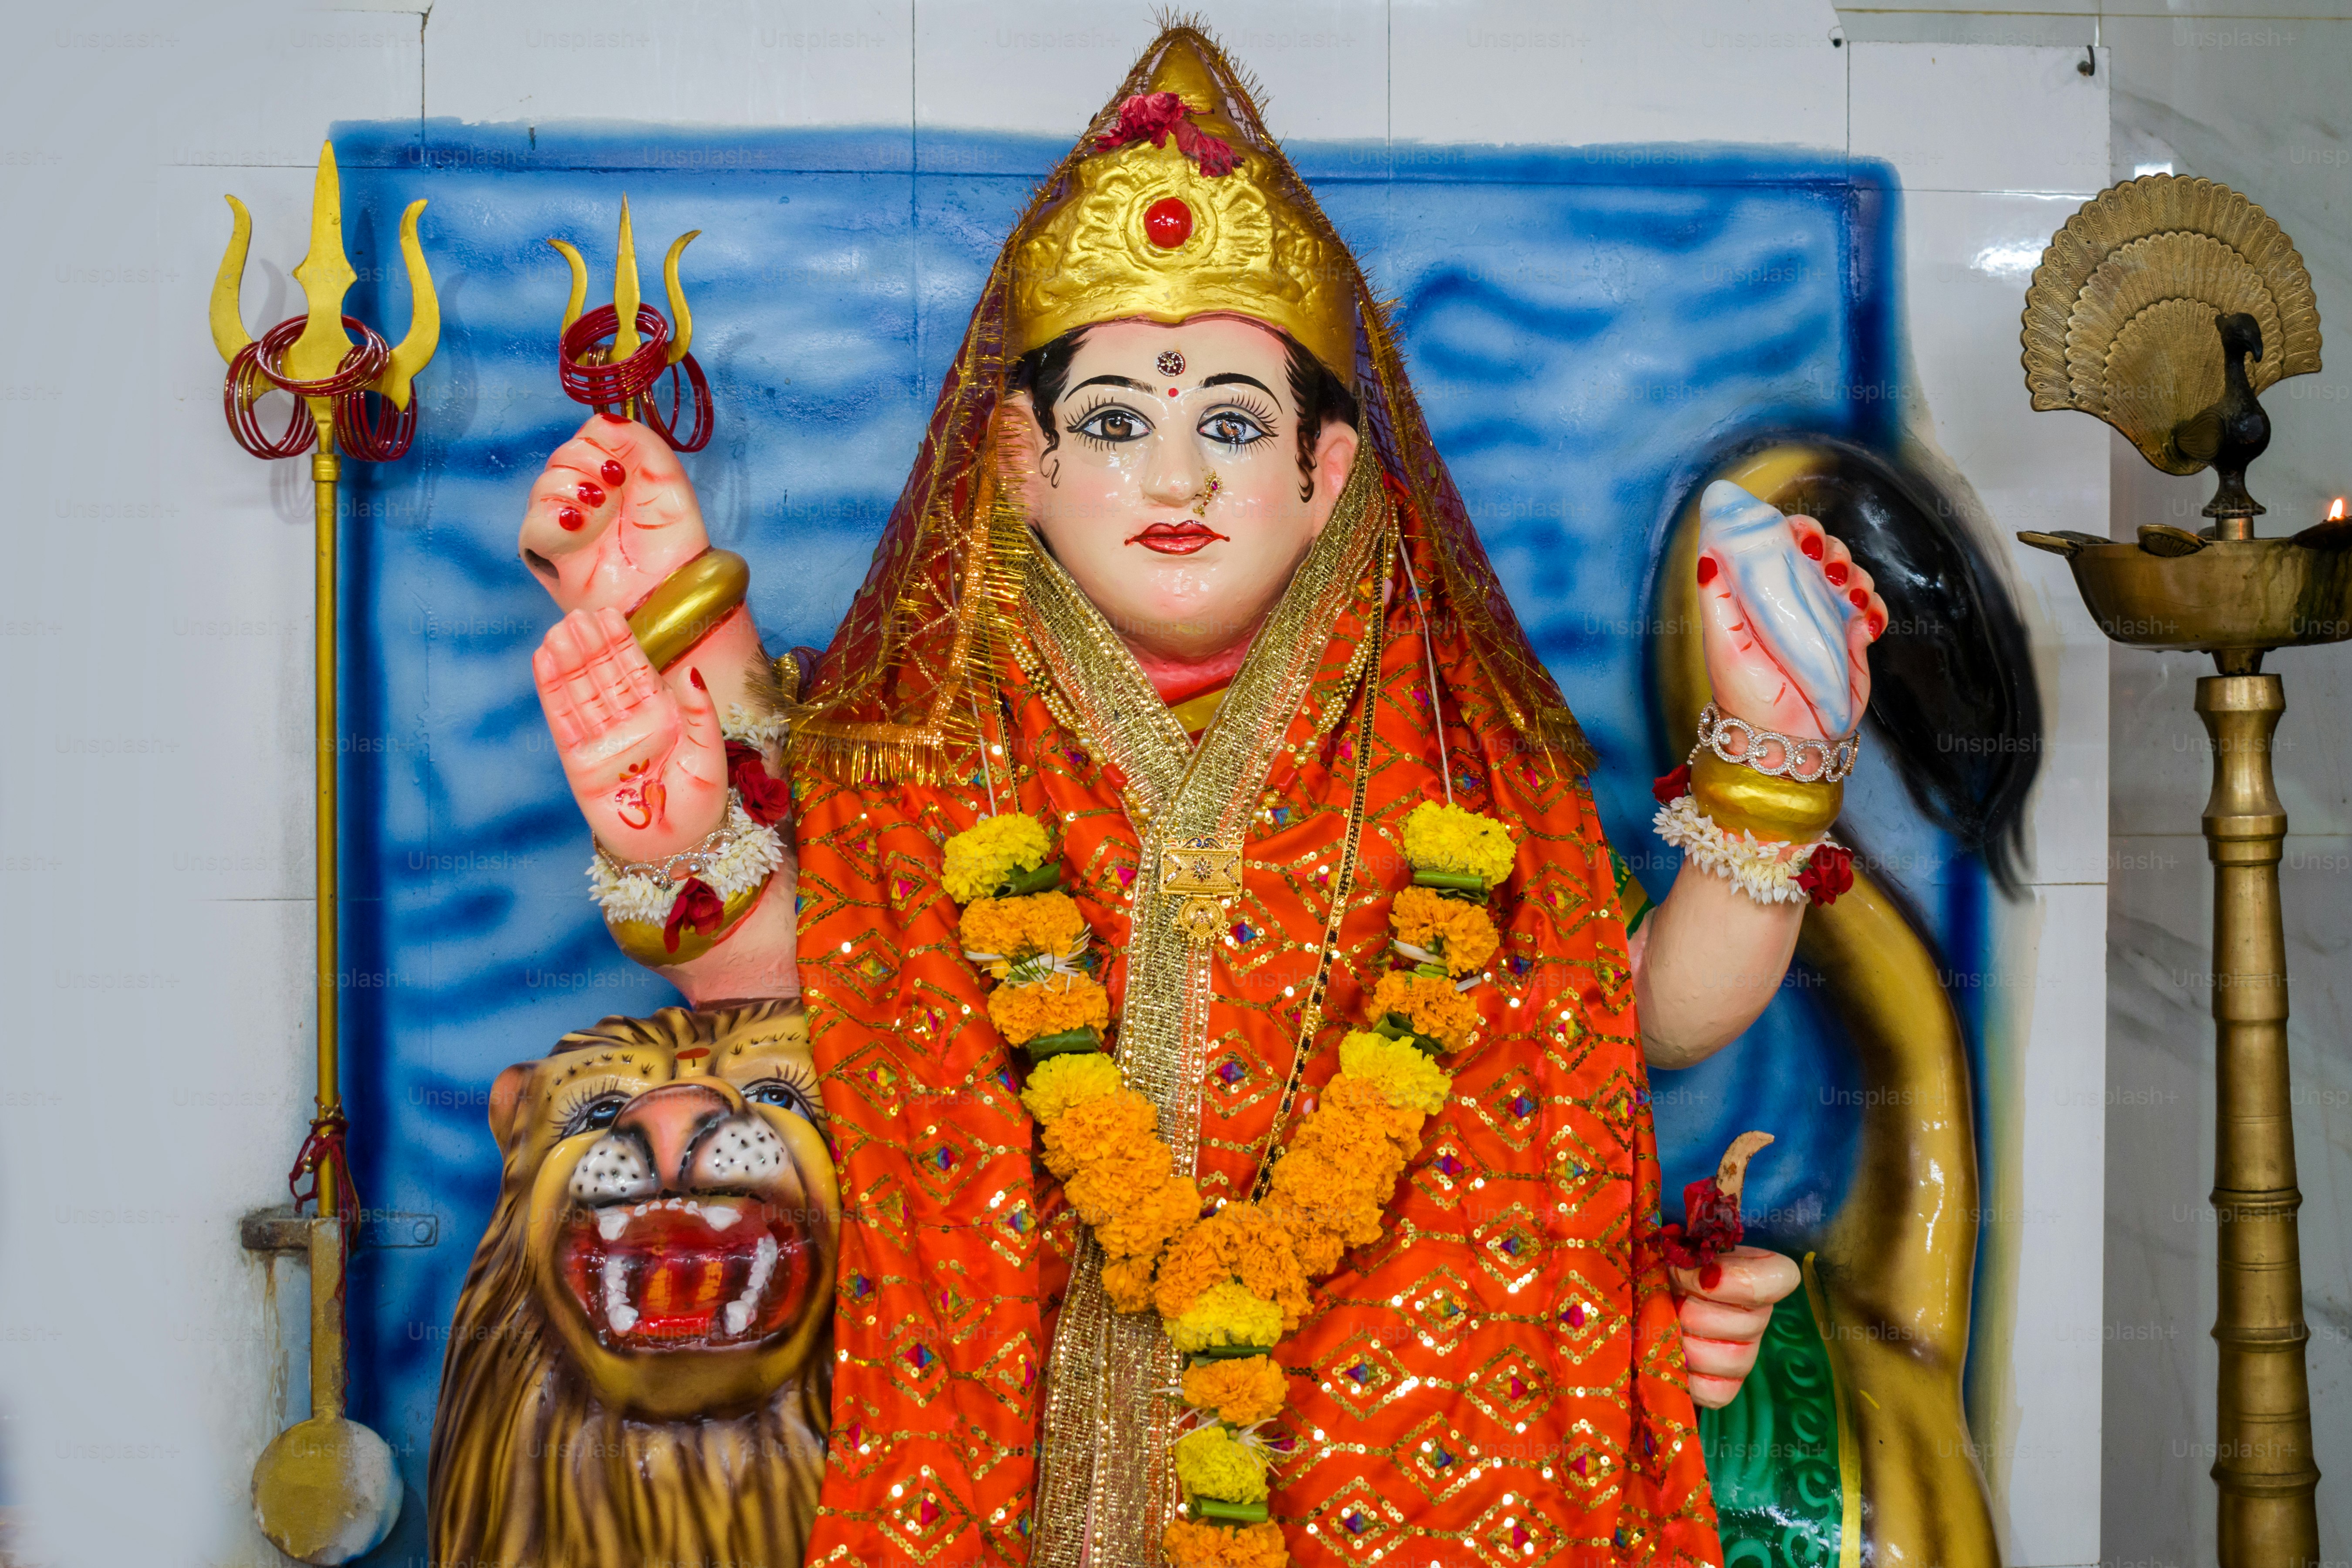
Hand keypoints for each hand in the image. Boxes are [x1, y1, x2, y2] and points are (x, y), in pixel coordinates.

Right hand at [517, 414, 709, 614]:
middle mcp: (586, 494)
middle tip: (615, 484)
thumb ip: (638, 441)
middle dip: (588, 462)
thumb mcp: (667, 478)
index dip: (600, 441)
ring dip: (574, 487)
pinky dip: (556, 517)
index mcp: (613, 474)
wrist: (667, 588)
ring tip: (602, 508)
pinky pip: (534, 521)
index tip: (623, 463)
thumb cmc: (673, 539)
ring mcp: (565, 522)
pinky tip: (580, 526)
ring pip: (545, 483)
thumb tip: (604, 419)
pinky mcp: (549, 552)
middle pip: (563, 455)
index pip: (588, 436)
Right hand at [534, 607, 729, 860]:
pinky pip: (563, 720)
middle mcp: (628, 721)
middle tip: (576, 616)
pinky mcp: (579, 760)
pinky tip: (543, 661)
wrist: (676, 847)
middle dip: (590, 645)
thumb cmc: (699, 802)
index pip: (634, 669)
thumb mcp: (708, 751)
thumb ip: (699, 710)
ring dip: (568, 661)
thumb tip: (689, 669)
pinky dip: (552, 691)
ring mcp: (602, 739)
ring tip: (558, 631)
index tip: (606, 613)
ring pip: (580, 691)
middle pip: (603, 674)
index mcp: (660, 713)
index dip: (620, 642)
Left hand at [1671, 1245, 1801, 1408]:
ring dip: (1688, 1344)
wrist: (1646, 1296)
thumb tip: (1684, 1266)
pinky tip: (1670, 1358)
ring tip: (1663, 1329)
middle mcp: (1759, 1315)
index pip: (1781, 1278)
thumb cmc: (1664, 1265)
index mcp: (1758, 1272)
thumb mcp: (1676, 1246)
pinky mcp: (1723, 1387)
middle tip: (1666, 1301)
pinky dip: (1688, 1378)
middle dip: (1694, 1312)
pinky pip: (1717, 1393)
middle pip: (1748, 1324)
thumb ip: (1688, 1249)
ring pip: (1733, 1360)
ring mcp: (1744, 1354)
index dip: (1734, 1279)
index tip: (1691, 1272)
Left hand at [1696, 508, 1884, 741]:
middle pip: (1822, 552)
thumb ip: (1715, 600)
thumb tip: (1708, 554)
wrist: (1785, 740)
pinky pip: (1872, 610)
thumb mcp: (1722, 645)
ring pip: (1851, 575)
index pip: (1779, 545)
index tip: (1799, 537)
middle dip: (1831, 549)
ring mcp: (1826, 618)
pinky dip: (1874, 609)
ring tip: (1847, 599)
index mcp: (1762, 594)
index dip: (1793, 530)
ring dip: (1855, 577)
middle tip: (1827, 567)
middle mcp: (1795, 600)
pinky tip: (1864, 625)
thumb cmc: (1746, 696)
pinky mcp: (1852, 640)